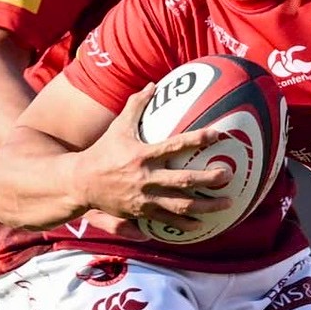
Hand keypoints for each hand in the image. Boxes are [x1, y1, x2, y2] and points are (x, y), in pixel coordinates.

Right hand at [71, 85, 234, 223]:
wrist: (81, 183)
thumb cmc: (103, 151)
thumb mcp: (118, 127)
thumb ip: (136, 106)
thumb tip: (153, 84)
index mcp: (142, 155)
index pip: (175, 145)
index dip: (197, 139)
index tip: (217, 134)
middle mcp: (146, 178)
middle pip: (184, 180)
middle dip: (209, 179)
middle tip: (229, 175)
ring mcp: (145, 198)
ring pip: (181, 205)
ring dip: (206, 206)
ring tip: (228, 204)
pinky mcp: (141, 213)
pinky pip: (167, 221)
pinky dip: (185, 225)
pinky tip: (202, 225)